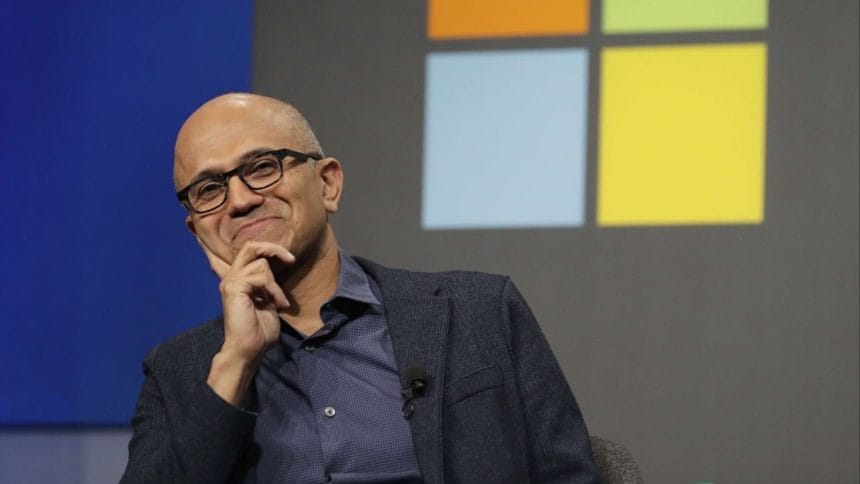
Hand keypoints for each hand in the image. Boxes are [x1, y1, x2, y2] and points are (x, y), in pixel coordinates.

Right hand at [198, 238, 294, 405]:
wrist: (249, 349)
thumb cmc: (259, 330)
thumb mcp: (267, 301)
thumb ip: (267, 285)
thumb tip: (274, 268)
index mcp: (238, 279)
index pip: (245, 251)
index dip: (264, 245)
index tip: (287, 254)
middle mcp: (231, 277)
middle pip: (251, 246)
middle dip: (274, 248)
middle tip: (290, 259)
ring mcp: (231, 281)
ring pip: (261, 264)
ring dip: (275, 284)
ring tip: (277, 302)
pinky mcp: (234, 287)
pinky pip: (260, 275)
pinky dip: (272, 290)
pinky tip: (274, 305)